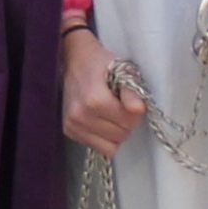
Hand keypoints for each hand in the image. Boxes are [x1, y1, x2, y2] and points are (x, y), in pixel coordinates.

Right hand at [60, 26, 146, 152]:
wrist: (75, 60)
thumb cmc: (101, 64)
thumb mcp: (121, 70)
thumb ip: (131, 92)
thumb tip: (139, 110)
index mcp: (94, 100)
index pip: (129, 122)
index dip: (136, 112)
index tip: (130, 101)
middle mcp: (80, 116)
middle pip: (121, 136)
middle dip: (126, 123)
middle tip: (120, 106)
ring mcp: (72, 125)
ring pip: (110, 147)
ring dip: (115, 133)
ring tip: (110, 114)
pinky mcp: (68, 131)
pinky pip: (98, 147)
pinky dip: (103, 138)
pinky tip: (100, 121)